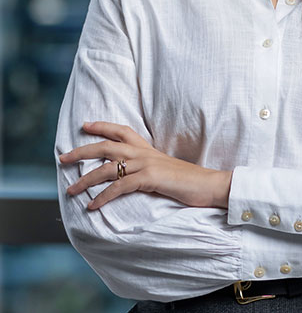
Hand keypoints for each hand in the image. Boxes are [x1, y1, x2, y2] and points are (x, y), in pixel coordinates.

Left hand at [58, 122, 230, 210]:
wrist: (209, 184)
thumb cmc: (189, 181)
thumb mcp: (165, 170)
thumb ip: (148, 169)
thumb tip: (132, 176)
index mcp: (149, 149)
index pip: (122, 130)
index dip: (102, 126)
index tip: (85, 125)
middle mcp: (145, 153)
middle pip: (106, 146)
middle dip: (82, 151)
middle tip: (63, 158)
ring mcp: (147, 164)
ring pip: (107, 168)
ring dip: (85, 180)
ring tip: (70, 189)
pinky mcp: (149, 178)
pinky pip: (119, 187)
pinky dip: (102, 197)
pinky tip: (92, 205)